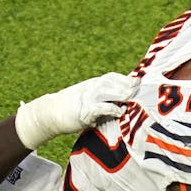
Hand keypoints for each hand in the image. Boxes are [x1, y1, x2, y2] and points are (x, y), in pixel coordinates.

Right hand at [14, 73, 138, 149]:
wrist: (50, 113)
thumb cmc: (71, 109)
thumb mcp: (87, 99)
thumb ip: (101, 100)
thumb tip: (119, 105)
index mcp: (93, 84)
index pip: (112, 77)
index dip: (125, 79)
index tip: (138, 81)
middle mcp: (91, 88)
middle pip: (112, 82)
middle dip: (127, 85)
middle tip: (140, 89)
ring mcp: (87, 98)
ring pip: (108, 92)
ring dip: (122, 94)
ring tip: (133, 98)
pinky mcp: (84, 111)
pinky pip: (101, 108)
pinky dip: (112, 109)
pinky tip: (120, 112)